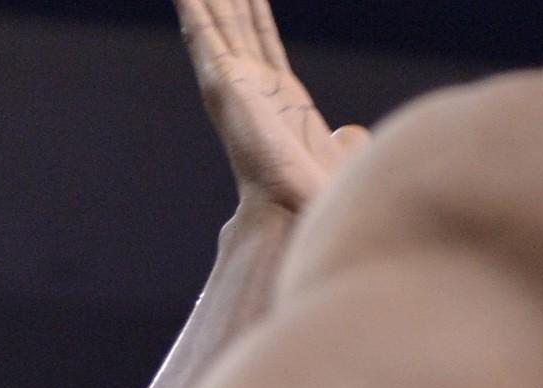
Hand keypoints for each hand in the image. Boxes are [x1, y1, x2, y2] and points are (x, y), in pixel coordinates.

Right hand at [174, 0, 368, 214]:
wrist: (299, 212)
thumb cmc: (320, 194)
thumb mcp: (340, 155)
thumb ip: (344, 142)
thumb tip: (350, 136)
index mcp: (277, 98)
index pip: (263, 40)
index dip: (256, 11)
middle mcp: (249, 88)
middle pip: (236, 25)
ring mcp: (231, 84)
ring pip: (216, 22)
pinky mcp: (221, 83)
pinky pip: (202, 33)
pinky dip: (191, 8)